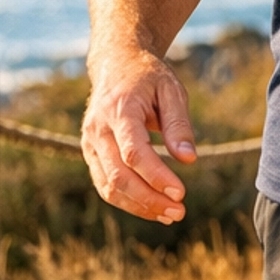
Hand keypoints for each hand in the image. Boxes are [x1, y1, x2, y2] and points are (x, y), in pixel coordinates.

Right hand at [81, 51, 198, 223]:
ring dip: (139, 206)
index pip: (134, 152)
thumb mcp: (171, 90)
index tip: (181, 193)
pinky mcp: (91, 154)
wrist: (116, 63)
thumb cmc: (148, 77)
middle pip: (119, 175)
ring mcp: (90, 143)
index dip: (156, 176)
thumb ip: (179, 125)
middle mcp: (98, 129)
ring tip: (169, 215)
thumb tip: (189, 160)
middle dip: (149, 199)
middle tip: (179, 212)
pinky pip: (105, 185)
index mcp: (119, 110)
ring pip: (109, 187)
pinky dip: (128, 202)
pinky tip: (153, 209)